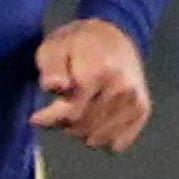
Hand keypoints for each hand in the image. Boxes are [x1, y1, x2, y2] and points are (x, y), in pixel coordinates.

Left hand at [32, 18, 151, 152]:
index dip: (50, 118)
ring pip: (98, 138)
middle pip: (84, 127)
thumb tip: (53, 86)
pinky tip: (95, 121)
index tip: (35, 118)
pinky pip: (117, 143)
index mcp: (100, 71)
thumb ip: (51, 68)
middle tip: (60, 108)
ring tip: (77, 111)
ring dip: (82, 130)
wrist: (115, 34)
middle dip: (65, 123)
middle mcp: (122, 88)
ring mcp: (135, 100)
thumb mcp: (54, 47)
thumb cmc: (78, 43)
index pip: (72, 112)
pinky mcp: (142, 110)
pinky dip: (102, 137)